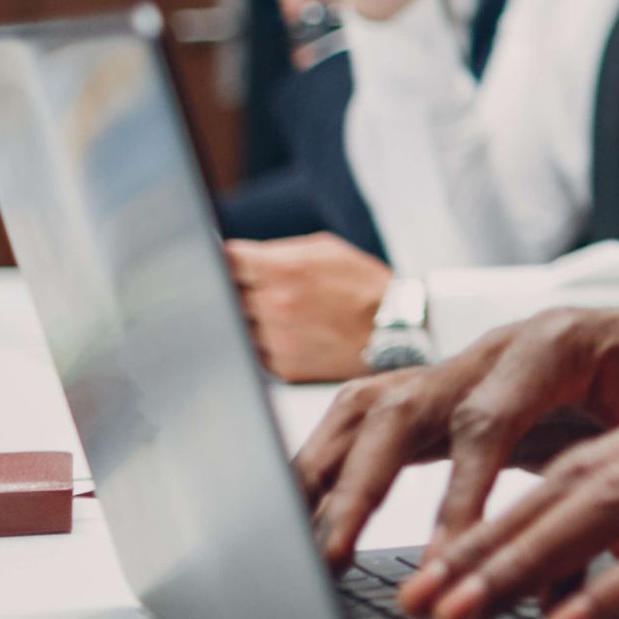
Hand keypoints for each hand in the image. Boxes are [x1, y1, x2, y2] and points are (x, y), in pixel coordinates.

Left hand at [226, 233, 391, 381]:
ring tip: (278, 313)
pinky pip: (254, 351)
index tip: (222, 263)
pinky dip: (263, 342)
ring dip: (247, 319)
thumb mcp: (325, 249)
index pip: (224, 261)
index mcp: (284, 269)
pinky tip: (288, 334)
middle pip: (224, 295)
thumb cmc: (363, 285)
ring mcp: (276, 340)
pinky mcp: (282, 368)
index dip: (220, 260)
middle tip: (250, 288)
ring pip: (236, 326)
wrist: (397, 331)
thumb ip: (277, 251)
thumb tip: (236, 256)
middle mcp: (275, 305)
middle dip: (234, 289)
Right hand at [293, 299, 618, 570]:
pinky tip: (305, 513)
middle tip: (331, 557)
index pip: (490, 420)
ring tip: (299, 542)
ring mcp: (464, 365)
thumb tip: (606, 561)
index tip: (447, 560)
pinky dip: (332, 465)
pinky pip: (372, 421)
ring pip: (372, 410)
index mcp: (558, 341)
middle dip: (362, 486)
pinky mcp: (449, 393)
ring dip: (329, 474)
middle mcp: (496, 347)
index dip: (462, 495)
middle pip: (405, 408)